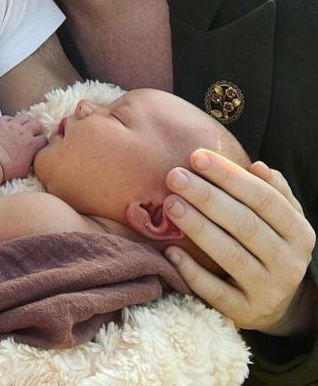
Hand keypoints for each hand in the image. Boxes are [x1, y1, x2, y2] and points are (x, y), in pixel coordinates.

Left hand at [0, 114, 46, 181]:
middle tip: (33, 133)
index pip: (44, 139)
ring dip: (24, 121)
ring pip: (23, 117)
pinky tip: (8, 125)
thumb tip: (33, 159)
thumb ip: (32, 161)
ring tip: (22, 126)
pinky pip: (7, 117)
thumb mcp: (25, 170)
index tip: (39, 144)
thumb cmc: (8, 169)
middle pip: (36, 124)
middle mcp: (24, 132)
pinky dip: (9, 120)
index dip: (42, 141)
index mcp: (32, 144)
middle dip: (36, 128)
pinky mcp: (0, 123)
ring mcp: (12, 126)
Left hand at [162, 149, 316, 334]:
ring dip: (198, 227)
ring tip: (171, 204)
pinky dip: (192, 271)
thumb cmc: (270, 245)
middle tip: (175, 177)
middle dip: (207, 197)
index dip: (230, 176)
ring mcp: (269, 291)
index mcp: (299, 233)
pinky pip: (216, 292)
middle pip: (245, 224)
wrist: (277, 304)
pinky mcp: (246, 313)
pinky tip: (171, 251)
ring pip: (231, 255)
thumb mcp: (282, 220)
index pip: (264, 198)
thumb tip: (259, 167)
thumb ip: (273, 191)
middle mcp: (288, 263)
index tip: (197, 157)